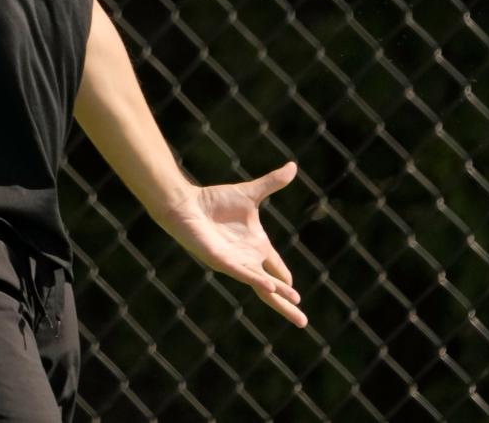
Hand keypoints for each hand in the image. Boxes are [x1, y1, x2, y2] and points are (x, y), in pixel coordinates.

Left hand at [162, 161, 306, 327]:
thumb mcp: (250, 193)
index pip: (276, 266)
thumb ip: (272, 183)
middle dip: (287, 303)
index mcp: (255, 245)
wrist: (186, 203)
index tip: (297, 294)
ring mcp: (234, 261)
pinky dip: (256, 279)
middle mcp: (246, 257)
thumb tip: (293, 166)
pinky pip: (242, 272)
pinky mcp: (220, 260)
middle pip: (272, 286)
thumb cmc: (213, 201)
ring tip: (294, 303)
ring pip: (260, 284)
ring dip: (278, 294)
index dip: (286, 279)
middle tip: (303, 322)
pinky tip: (269, 286)